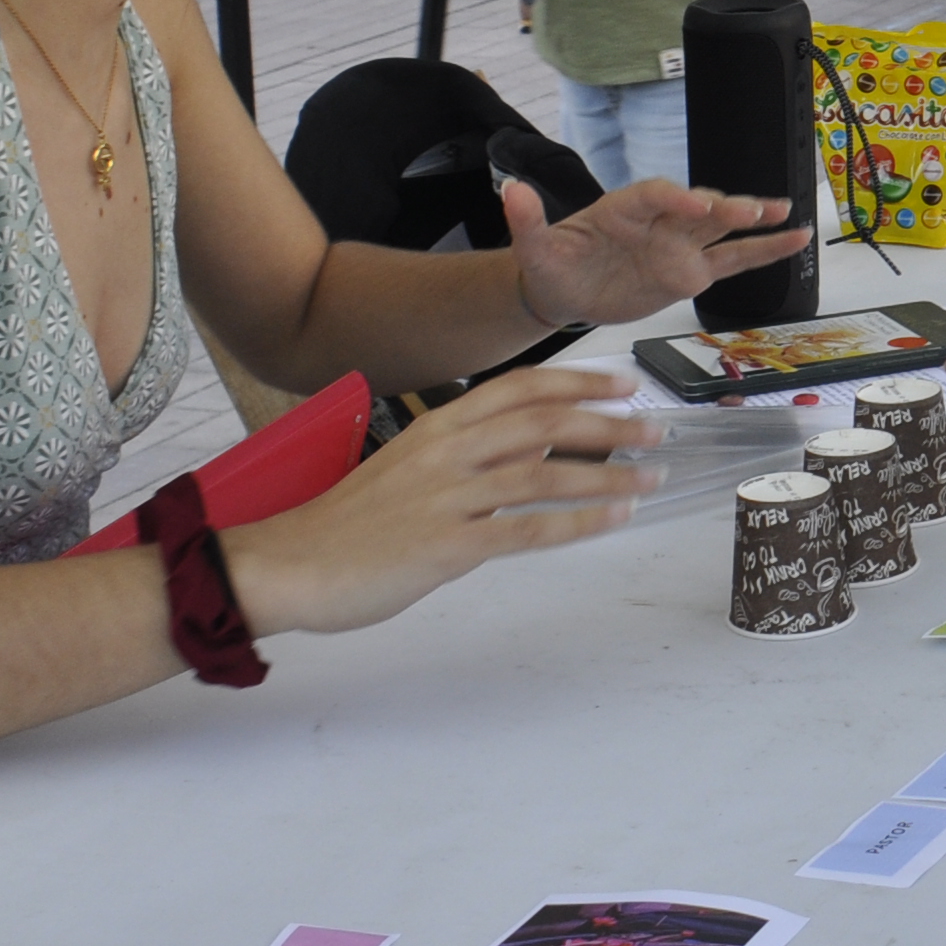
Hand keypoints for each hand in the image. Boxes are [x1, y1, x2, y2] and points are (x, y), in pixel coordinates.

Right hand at [218, 368, 655, 637]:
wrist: (290, 564)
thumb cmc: (350, 523)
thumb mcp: (409, 468)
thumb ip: (466, 455)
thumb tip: (531, 451)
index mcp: (437, 426)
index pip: (519, 389)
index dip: (578, 380)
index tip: (624, 382)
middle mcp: (447, 452)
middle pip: (544, 422)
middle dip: (608, 422)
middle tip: (654, 428)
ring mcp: (448, 497)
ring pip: (546, 473)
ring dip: (608, 472)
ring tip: (650, 475)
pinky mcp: (448, 545)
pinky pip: (527, 529)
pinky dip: (579, 521)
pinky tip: (615, 517)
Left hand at [505, 177, 806, 328]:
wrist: (564, 291)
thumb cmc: (553, 265)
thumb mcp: (534, 248)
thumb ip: (528, 221)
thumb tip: (512, 190)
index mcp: (623, 209)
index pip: (654, 196)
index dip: (676, 199)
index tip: (694, 207)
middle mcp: (659, 221)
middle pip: (697, 207)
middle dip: (725, 207)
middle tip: (751, 210)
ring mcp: (679, 245)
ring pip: (723, 229)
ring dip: (754, 220)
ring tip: (786, 214)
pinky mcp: (691, 272)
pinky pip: (734, 260)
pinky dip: (765, 251)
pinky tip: (794, 240)